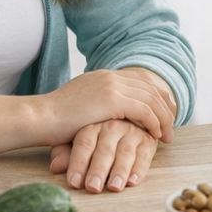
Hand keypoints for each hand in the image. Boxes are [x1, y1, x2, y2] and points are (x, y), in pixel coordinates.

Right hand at [38, 67, 176, 147]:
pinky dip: (154, 123)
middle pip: (150, 86)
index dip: (155, 95)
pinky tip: (156, 135)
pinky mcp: (113, 99)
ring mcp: (112, 85)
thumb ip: (96, 105)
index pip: (139, 80)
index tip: (164, 111)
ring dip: (163, 117)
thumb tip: (108, 116)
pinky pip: (144, 110)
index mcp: (103, 76)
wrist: (38, 117)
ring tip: (167, 134)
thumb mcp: (80, 107)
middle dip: (165, 105)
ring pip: (151, 98)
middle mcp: (110, 76)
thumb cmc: (53, 120)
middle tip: (172, 123)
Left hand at [49, 120, 157, 191]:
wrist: (128, 117)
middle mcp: (113, 126)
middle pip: (105, 149)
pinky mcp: (148, 140)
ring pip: (125, 152)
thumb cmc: (97, 136)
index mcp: (93, 125)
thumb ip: (65, 153)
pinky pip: (145, 154)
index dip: (79, 163)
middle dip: (98, 169)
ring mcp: (132, 132)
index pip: (84, 143)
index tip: (74, 183)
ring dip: (120, 170)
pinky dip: (140, 168)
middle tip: (93, 187)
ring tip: (114, 187)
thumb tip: (55, 166)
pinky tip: (133, 181)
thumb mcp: (76, 140)